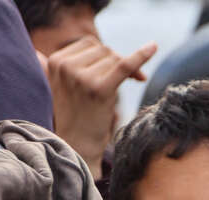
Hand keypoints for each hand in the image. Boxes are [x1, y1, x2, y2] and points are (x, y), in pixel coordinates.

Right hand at [47, 36, 156, 178]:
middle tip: (131, 80)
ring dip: (126, 72)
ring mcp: (81, 77)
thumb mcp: (66, 86)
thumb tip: (56, 51)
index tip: (120, 72)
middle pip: (104, 49)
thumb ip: (68, 65)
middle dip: (119, 63)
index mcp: (54, 60)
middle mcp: (65, 66)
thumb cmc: (76, 116)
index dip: (108, 55)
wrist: (77, 146)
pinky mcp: (99, 89)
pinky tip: (153, 47)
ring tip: (122, 91)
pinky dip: (140, 56)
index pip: (90, 44)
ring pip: (115, 59)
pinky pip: (124, 65)